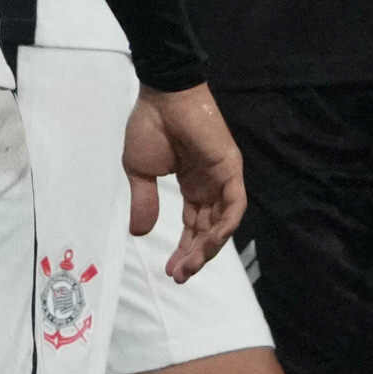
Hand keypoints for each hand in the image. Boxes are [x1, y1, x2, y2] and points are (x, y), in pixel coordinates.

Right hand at [140, 82, 244, 280]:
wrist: (162, 98)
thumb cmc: (149, 127)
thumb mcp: (139, 172)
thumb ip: (144, 202)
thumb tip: (139, 234)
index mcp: (192, 186)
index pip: (192, 226)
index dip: (183, 250)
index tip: (170, 271)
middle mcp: (210, 187)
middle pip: (207, 230)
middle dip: (194, 256)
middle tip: (179, 276)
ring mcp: (223, 179)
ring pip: (222, 223)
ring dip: (207, 248)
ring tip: (188, 266)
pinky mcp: (231, 171)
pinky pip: (234, 205)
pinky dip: (224, 226)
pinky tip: (208, 244)